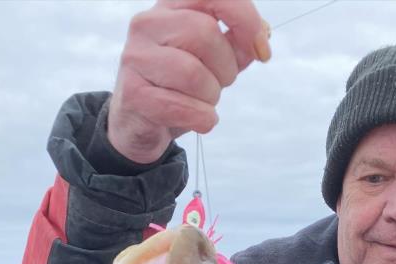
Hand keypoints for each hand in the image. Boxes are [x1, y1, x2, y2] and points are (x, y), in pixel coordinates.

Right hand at [107, 0, 269, 162]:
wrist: (141, 121)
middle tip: (221, 83)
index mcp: (171, 6)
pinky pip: (182, 107)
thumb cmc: (181, 84)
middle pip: (205, 34)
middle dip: (226, 67)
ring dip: (212, 97)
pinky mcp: (133, 93)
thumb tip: (263, 35)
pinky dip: (203, 119)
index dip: (245, 18)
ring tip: (205, 102)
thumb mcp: (213, 59)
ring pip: (193, 74)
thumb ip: (237, 44)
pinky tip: (200, 119)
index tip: (262, 50)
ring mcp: (136, 57)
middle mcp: (148, 23)